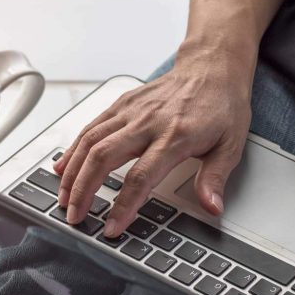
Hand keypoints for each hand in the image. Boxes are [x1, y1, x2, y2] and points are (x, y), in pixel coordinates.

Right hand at [53, 48, 253, 235]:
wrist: (212, 67)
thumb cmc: (221, 107)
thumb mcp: (231, 145)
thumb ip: (215, 178)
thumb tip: (212, 207)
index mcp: (175, 136)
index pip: (141, 176)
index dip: (123, 205)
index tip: (112, 227)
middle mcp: (148, 122)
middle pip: (103, 157)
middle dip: (83, 190)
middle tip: (74, 216)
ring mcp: (131, 111)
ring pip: (90, 141)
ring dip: (71, 172)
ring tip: (63, 197)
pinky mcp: (121, 104)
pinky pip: (90, 127)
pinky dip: (73, 149)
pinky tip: (63, 167)